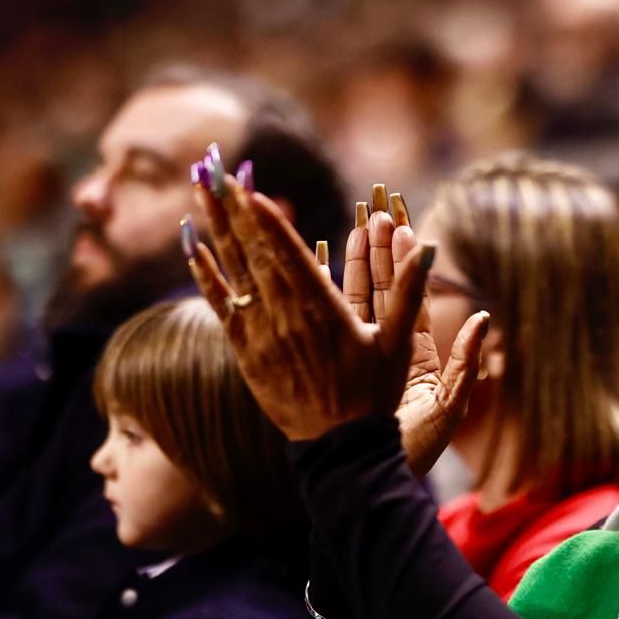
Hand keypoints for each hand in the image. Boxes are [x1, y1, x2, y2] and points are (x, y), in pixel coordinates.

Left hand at [187, 160, 428, 442]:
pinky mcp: (247, 351)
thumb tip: (427, 245)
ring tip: (200, 188)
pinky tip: (192, 243)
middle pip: (254, 254)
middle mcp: (287, 320)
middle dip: (234, 208)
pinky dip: (205, 271)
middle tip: (213, 169)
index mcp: (325, 313)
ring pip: (233, 271)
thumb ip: (409, 291)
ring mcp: (261, 335)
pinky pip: (220, 303)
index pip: (291, 257)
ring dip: (215, 227)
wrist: (341, 449)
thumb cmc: (376, 395)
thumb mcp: (401, 343)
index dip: (269, 222)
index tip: (250, 189)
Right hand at [344, 191, 488, 476]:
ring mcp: (359, 362)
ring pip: (353, 303)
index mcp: (416, 357)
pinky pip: (327, 328)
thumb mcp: (447, 407)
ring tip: (348, 229)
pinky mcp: (335, 372)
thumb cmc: (414, 454)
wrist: (373, 485)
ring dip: (350, 266)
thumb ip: (464, 363)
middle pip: (383, 291)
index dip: (404, 260)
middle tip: (372, 211)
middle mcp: (388, 355)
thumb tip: (481, 317)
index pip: (410, 297)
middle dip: (377, 251)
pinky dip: (319, 299)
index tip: (397, 224)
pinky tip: (307, 271)